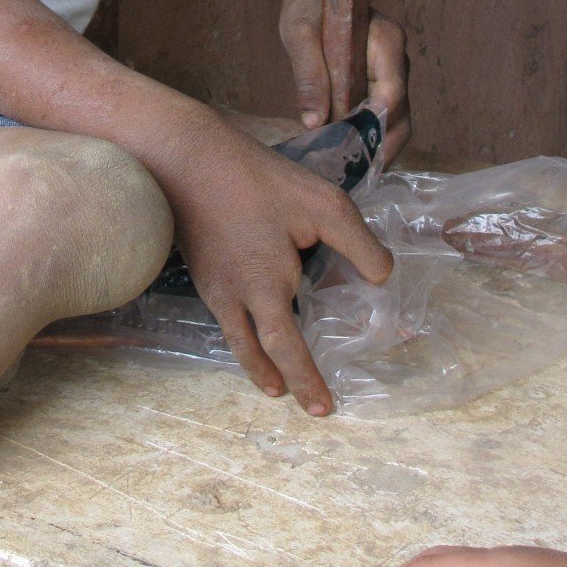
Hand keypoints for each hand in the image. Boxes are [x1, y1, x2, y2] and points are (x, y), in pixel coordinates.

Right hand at [169, 123, 392, 415]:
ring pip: (233, 335)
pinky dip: (236, 330)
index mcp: (266, 288)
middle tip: (293, 401)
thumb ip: (358, 245)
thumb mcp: (324, 206)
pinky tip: (244, 321)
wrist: (184, 157)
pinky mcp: (199, 263)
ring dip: (252, 362)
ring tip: (269, 382)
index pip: (289, 348)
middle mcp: (234, 295)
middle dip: (280, 378)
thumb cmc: (257, 181)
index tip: (324, 409)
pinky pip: (221, 311)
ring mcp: (211, 281)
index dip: (307, 378)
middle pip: (255, 351)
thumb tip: (382, 279)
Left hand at [278, 0, 410, 157]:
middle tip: (352, 175)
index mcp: (387, 41)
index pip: (392, 93)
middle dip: (381, 147)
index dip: (374, 126)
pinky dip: (368, 139)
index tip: (350, 150)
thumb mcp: (299, 35)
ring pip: (396, 122)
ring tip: (349, 172)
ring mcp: (392, 75)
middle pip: (402, 115)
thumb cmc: (307, 7)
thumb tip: (314, 123)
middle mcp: (397, 61)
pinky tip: (346, 156)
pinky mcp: (380, 85)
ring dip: (376, 148)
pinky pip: (381, 118)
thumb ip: (308, 76)